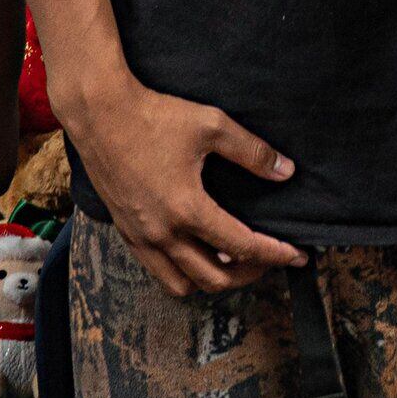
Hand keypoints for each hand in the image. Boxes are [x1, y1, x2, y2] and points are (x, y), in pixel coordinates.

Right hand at [53, 71, 302, 297]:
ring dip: (214, 280)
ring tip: (234, 262)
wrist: (100, 113)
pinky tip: (197, 252)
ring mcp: (140, 236)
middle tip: (270, 258)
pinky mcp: (126, 231)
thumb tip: (286, 171)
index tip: (297, 254)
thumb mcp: (211, 126)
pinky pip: (158, 270)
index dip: (275, 253)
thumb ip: (252, 152)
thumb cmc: (154, 116)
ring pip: (182, 284)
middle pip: (215, 278)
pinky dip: (183, 273)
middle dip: (250, 274)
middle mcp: (162, 232)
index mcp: (187, 209)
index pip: (242, 247)